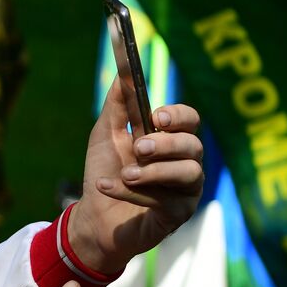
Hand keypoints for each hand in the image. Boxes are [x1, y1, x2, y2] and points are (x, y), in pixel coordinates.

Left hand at [71, 77, 203, 272]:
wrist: (92, 216)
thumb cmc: (104, 171)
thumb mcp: (106, 134)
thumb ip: (117, 106)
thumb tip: (123, 71)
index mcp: (170, 138)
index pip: (190, 120)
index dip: (179, 115)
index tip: (157, 117)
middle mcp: (184, 161)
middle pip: (193, 145)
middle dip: (166, 144)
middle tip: (139, 148)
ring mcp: (185, 189)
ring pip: (189, 172)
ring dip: (154, 171)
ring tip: (126, 173)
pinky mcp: (179, 214)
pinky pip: (166, 200)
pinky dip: (133, 192)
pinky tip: (107, 186)